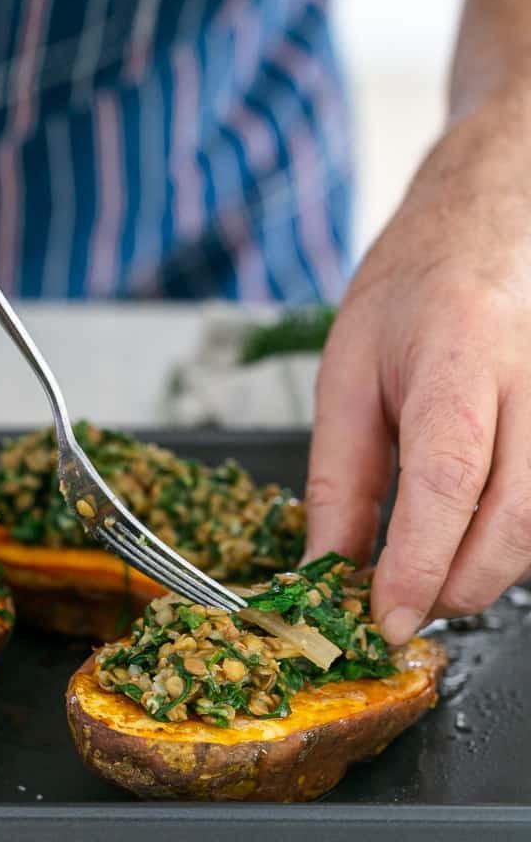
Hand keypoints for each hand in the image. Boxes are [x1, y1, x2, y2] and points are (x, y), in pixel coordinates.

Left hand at [304, 88, 530, 643]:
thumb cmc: (413, 288)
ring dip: (483, 572)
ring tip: (425, 569)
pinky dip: (506, 544)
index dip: (418, 565)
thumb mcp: (348, 375)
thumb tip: (329, 565)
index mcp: (461, 356)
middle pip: (514, 522)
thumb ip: (341, 478)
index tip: (384, 619)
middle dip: (455, 587)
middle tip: (400, 607)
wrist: (490, 222)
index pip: (448, 483)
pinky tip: (465, 537)